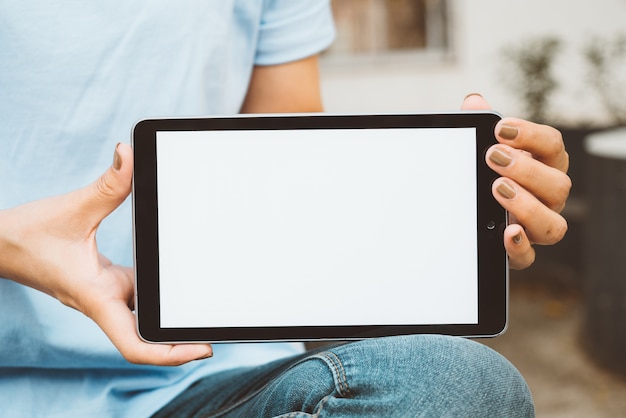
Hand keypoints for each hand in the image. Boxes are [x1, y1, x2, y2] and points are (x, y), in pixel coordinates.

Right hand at [0, 143, 211, 364]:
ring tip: (206, 304)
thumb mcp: (72, 208)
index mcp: (96, 296)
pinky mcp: (104, 282)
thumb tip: (129, 154)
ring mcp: (104, 293)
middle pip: (147, 336)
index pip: (135, 344)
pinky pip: (137, 294)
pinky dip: (158, 292)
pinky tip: (179, 276)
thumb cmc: (25, 235)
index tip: (202, 349)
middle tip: (218, 328)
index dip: (170, 354)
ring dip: (170, 318)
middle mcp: (104, 301)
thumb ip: (107, 185)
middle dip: (181, 339)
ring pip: (143, 316)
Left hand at [462, 94, 570, 268]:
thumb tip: (474, 102)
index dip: (530, 135)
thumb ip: (475, 127)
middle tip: (493, 157)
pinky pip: (529, 257)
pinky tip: (506, 232)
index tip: (500, 128)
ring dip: (528, 206)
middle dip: (527, 169)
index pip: (552, 146)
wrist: (464, 213)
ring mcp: (536, 226)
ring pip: (554, 224)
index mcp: (542, 166)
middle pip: (558, 185)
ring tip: (497, 189)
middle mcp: (547, 198)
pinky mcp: (518, 252)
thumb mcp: (474, 150)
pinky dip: (519, 246)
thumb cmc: (479, 174)